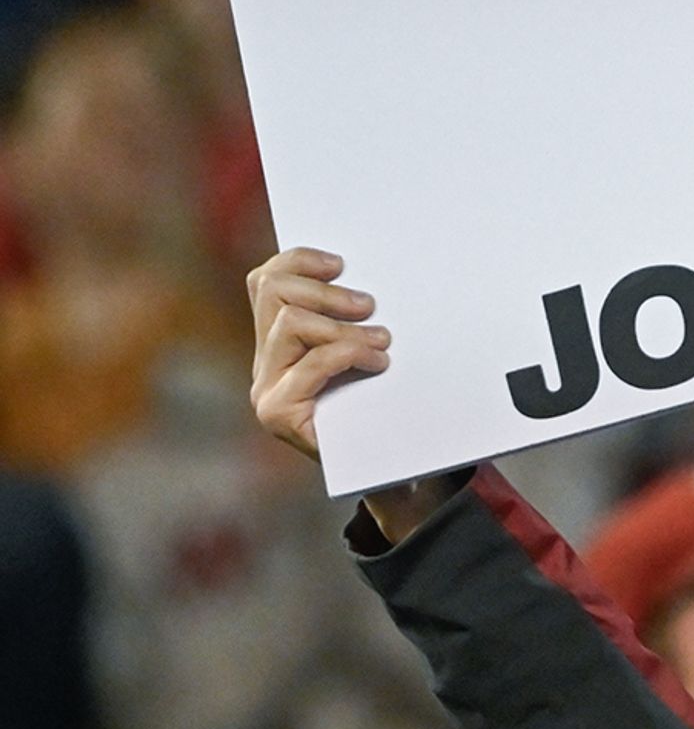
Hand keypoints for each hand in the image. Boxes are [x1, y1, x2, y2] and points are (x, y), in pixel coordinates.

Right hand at [249, 248, 387, 463]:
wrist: (392, 468)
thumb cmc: (389, 402)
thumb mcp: (373, 347)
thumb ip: (357, 316)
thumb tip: (371, 271)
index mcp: (280, 339)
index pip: (266, 281)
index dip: (299, 260)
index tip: (342, 264)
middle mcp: (265, 361)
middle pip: (273, 291)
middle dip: (327, 292)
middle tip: (370, 307)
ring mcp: (266, 388)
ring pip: (290, 322)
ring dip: (344, 327)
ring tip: (382, 343)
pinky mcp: (277, 413)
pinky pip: (308, 363)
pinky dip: (348, 354)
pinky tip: (378, 364)